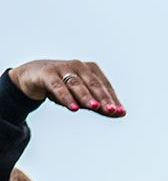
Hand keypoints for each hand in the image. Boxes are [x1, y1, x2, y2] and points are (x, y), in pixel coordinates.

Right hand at [6, 59, 124, 115]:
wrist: (33, 77)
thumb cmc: (64, 87)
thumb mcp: (81, 97)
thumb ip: (99, 106)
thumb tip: (121, 114)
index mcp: (91, 70)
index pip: (104, 86)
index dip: (113, 99)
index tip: (120, 112)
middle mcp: (79, 66)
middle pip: (93, 84)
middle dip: (104, 98)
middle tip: (112, 110)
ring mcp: (63, 68)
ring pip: (77, 84)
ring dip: (86, 96)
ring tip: (95, 107)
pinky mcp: (48, 73)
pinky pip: (58, 86)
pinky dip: (66, 97)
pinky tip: (74, 107)